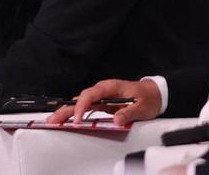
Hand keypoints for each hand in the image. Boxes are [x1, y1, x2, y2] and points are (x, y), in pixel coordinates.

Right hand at [46, 79, 161, 125]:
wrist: (154, 93)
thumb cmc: (148, 97)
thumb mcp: (142, 107)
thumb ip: (129, 113)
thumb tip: (116, 121)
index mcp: (110, 87)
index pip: (90, 95)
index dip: (81, 107)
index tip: (77, 119)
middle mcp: (103, 90)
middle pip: (80, 99)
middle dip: (66, 110)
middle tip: (53, 120)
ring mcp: (101, 96)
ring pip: (80, 103)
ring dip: (67, 112)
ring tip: (55, 121)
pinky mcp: (102, 103)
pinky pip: (86, 108)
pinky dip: (75, 113)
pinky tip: (67, 120)